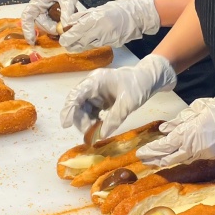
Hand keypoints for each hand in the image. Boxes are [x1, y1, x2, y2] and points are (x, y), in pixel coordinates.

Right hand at [20, 0, 93, 43]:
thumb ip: (65, 14)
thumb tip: (64, 29)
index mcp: (38, 0)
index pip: (27, 16)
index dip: (27, 29)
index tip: (32, 41)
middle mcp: (41, 5)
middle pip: (40, 23)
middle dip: (50, 28)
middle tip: (63, 30)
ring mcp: (48, 8)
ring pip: (48, 23)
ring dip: (57, 26)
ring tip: (67, 23)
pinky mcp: (55, 10)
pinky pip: (55, 21)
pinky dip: (61, 23)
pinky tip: (68, 20)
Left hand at [59, 0, 160, 51]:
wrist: (137, 15)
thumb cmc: (118, 9)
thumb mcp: (99, 9)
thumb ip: (84, 16)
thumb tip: (71, 22)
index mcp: (96, 19)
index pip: (77, 31)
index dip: (68, 37)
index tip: (62, 39)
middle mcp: (100, 30)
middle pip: (80, 41)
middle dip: (71, 44)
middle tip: (66, 44)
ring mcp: (107, 38)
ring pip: (88, 45)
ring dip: (80, 46)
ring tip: (74, 45)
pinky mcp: (113, 43)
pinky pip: (98, 45)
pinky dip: (91, 44)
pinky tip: (88, 43)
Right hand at [61, 55, 176, 137]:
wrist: (148, 78)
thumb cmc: (139, 85)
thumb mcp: (129, 102)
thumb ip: (115, 118)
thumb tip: (102, 135)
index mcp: (96, 81)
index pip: (76, 95)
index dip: (69, 110)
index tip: (66, 125)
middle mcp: (91, 86)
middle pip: (77, 104)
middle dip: (81, 120)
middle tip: (91, 134)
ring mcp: (95, 92)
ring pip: (82, 110)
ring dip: (87, 122)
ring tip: (97, 132)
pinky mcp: (99, 99)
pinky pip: (90, 112)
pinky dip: (93, 121)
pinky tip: (101, 127)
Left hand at [136, 93, 214, 167]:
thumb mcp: (199, 107)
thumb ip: (181, 119)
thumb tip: (165, 129)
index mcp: (189, 132)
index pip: (166, 145)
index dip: (153, 150)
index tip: (141, 153)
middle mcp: (194, 146)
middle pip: (170, 156)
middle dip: (155, 159)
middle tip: (143, 160)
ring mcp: (203, 152)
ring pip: (180, 158)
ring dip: (166, 160)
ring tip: (154, 162)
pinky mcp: (211, 154)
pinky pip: (191, 156)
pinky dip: (179, 157)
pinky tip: (173, 156)